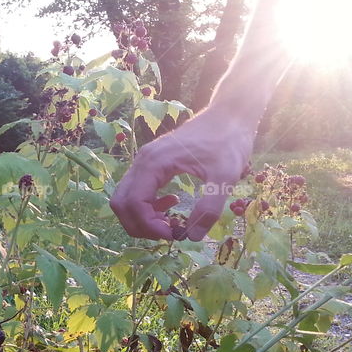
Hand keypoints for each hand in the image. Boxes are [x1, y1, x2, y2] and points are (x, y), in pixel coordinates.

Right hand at [109, 107, 255, 240]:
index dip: (149, 226)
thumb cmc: (228, 142)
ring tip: (170, 222)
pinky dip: (148, 206)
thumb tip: (193, 237)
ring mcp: (145, 162)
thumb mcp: (225, 177)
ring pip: (125, 198)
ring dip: (142, 217)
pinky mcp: (152, 164)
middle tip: (168, 233)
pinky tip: (172, 203)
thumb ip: (209, 208)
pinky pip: (137, 190)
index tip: (174, 234)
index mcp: (154, 163)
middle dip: (140, 226)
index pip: (134, 203)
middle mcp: (142, 162)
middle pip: (121, 203)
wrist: (229, 115)